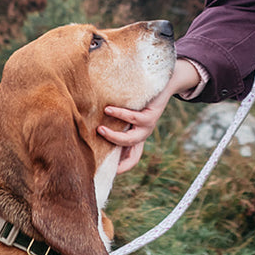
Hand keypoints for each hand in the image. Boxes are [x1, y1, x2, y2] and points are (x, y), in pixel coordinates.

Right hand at [98, 59, 199, 173]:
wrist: (164, 82)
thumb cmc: (140, 96)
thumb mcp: (127, 112)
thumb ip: (114, 120)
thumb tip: (91, 124)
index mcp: (139, 137)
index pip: (133, 159)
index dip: (123, 168)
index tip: (108, 172)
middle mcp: (144, 134)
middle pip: (132, 155)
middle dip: (113, 154)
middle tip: (96, 147)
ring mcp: (149, 126)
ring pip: (131, 139)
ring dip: (114, 136)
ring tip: (99, 129)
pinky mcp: (151, 115)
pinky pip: (134, 118)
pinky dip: (120, 115)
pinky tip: (108, 110)